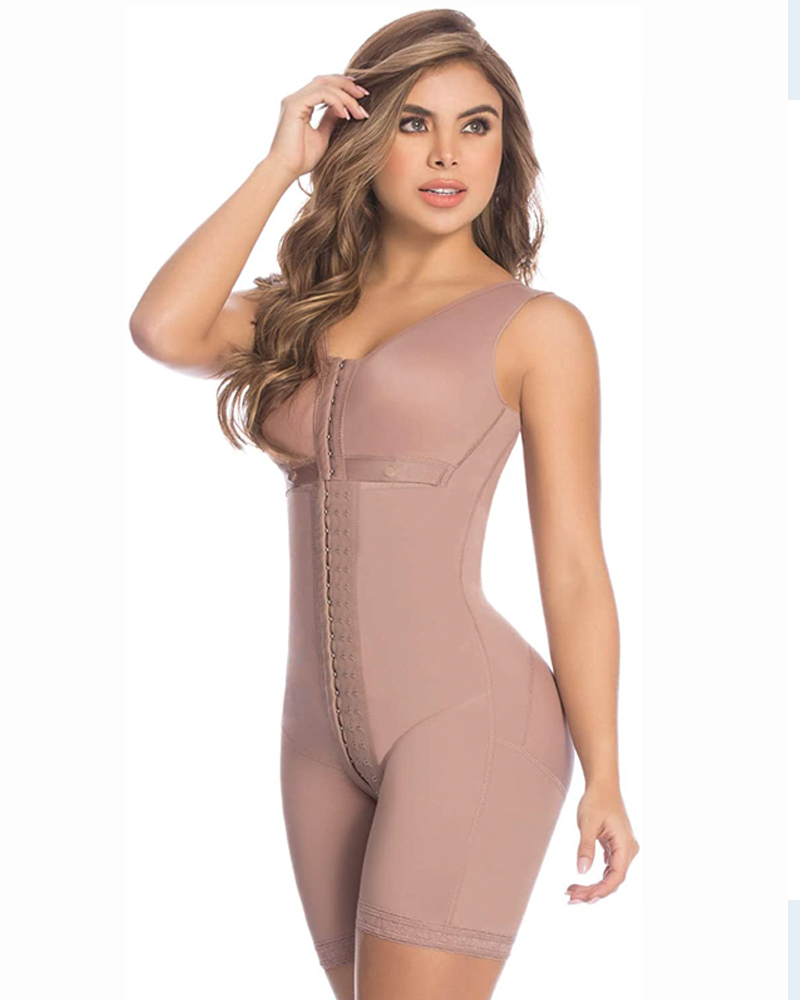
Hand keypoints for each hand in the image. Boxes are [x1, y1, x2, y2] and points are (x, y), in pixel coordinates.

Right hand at [266, 73, 369, 181]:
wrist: (285, 171)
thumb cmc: (301, 159)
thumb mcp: (323, 136)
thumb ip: (330, 120)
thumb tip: (343, 109)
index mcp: (301, 104)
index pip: (324, 86)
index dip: (344, 87)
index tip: (362, 98)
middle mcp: (296, 98)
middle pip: (326, 80)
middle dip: (348, 85)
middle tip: (365, 95)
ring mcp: (294, 100)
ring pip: (325, 85)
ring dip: (346, 96)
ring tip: (359, 111)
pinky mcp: (294, 105)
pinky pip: (322, 94)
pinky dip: (337, 102)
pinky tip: (346, 115)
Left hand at [565, 783, 638, 903]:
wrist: (603, 785)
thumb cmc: (596, 800)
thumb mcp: (588, 823)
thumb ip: (586, 847)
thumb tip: (582, 871)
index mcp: (626, 845)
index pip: (617, 876)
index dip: (601, 891)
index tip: (584, 898)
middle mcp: (629, 850)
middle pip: (613, 880)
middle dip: (592, 892)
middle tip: (570, 898)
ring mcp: (623, 850)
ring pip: (610, 877)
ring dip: (592, 887)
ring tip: (570, 892)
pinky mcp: (616, 848)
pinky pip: (608, 869)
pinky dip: (594, 877)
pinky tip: (579, 884)